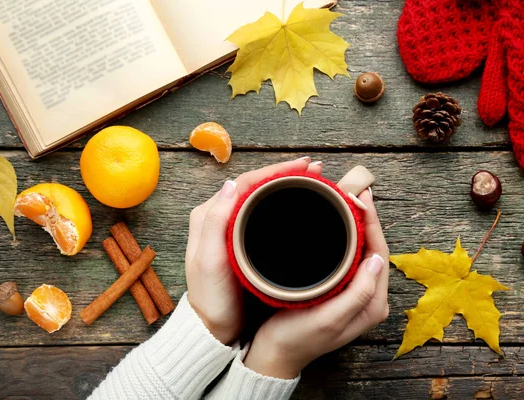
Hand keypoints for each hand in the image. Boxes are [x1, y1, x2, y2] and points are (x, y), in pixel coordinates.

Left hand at [185, 157, 322, 343]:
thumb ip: (214, 223)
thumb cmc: (211, 298)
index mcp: (208, 215)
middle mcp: (220, 217)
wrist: (215, 328)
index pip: (245, 182)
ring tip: (313, 180)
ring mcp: (233, 229)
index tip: (302, 166)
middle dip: (285, 173)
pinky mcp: (244, 242)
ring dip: (286, 185)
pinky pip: (264, 213)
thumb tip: (229, 184)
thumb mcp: (209, 262)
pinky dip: (283, 204)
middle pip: (256, 185)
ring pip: (262, 197)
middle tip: (315, 169)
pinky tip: (299, 204)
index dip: (275, 170)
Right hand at [244, 189, 388, 377]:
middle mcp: (368, 297)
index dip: (373, 222)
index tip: (362, 196)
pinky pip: (348, 257)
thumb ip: (359, 293)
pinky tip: (333, 224)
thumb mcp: (329, 319)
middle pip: (374, 249)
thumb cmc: (298, 339)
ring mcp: (354, 294)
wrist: (275, 355)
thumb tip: (377, 259)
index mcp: (372, 304)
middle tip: (354, 191)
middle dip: (366, 219)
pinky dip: (344, 237)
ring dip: (356, 225)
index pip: (380, 254)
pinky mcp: (339, 291)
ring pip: (362, 251)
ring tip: (346, 200)